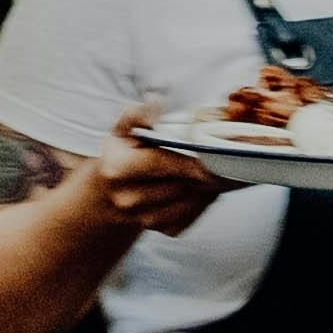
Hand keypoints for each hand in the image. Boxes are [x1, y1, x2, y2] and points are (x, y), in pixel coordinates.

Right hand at [95, 110, 234, 234]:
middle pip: (180, 183)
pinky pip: (193, 215)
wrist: (109, 196)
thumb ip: (137, 114)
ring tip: (217, 169)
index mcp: (117, 170)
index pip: (161, 163)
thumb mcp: (122, 131)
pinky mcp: (163, 231)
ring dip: (207, 186)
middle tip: (224, 157)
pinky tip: (205, 187)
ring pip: (190, 200)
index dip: (188, 158)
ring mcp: (144, 220)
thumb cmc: (121, 155)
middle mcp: (128, 199)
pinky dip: (204, 201)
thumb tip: (156, 101)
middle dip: (203, 171)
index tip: (212, 152)